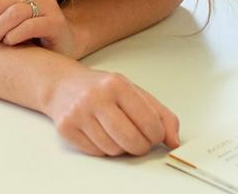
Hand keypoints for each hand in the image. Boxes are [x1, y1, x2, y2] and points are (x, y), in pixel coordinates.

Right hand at [46, 66, 180, 156]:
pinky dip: (105, 150)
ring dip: (122, 148)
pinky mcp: (66, 129)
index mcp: (117, 84)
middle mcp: (96, 97)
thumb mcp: (135, 92)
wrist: (64, 85)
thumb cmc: (104, 89)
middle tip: (141, 141)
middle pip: (131, 139)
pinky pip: (96, 153)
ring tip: (120, 134)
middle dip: (142, 146)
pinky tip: (104, 135)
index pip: (148, 121)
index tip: (155, 135)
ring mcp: (79, 113)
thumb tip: (174, 141)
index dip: (157, 135)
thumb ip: (161, 115)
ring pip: (113, 150)